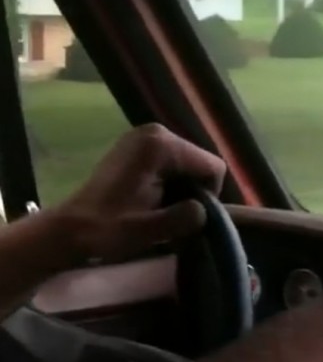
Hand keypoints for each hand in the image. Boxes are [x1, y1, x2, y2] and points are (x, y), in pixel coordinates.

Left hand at [59, 123, 226, 260]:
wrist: (70, 228)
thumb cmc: (108, 229)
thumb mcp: (152, 230)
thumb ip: (186, 218)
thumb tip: (205, 212)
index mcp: (161, 145)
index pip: (213, 167)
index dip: (210, 196)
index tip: (187, 216)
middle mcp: (156, 131)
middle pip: (200, 163)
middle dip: (194, 191)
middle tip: (172, 215)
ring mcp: (145, 135)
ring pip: (188, 165)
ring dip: (182, 189)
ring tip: (160, 209)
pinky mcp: (138, 145)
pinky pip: (172, 164)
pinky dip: (170, 183)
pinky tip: (152, 200)